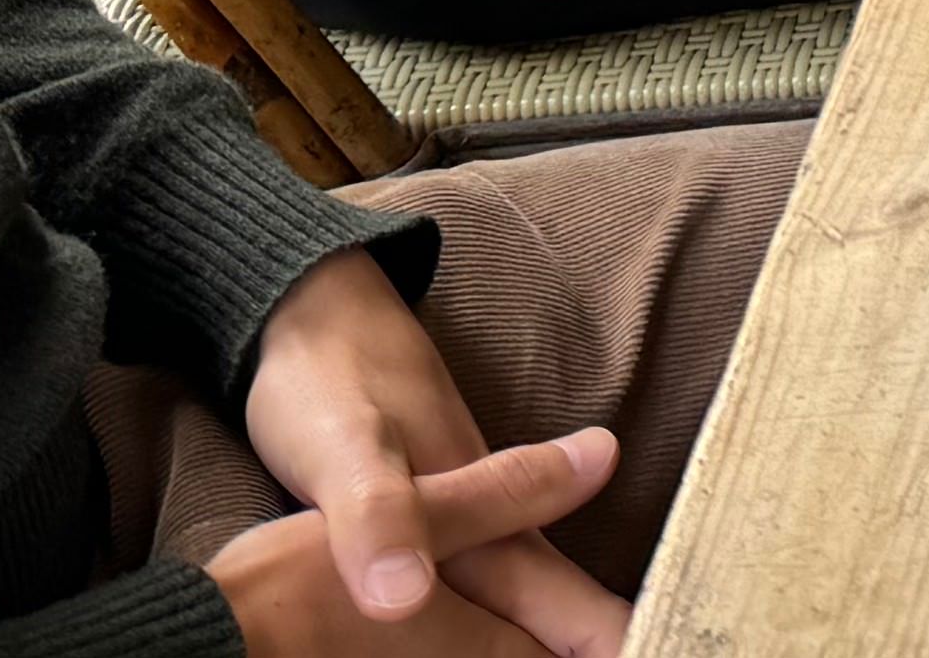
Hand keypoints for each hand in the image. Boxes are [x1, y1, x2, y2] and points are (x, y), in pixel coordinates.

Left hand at [227, 248, 622, 653]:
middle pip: (563, 605)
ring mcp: (468, 516)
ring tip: (610, 646)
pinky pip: (494, 588)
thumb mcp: (349, 452)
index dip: (612, 640)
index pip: (568, 608)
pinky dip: (522, 618)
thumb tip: (404, 602)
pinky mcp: (436, 516)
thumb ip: (383, 520)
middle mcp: (492, 527)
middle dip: (604, 639)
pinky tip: (516, 628)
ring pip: (534, 596)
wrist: (316, 305)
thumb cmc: (328, 381)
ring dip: (566, 629)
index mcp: (486, 525)